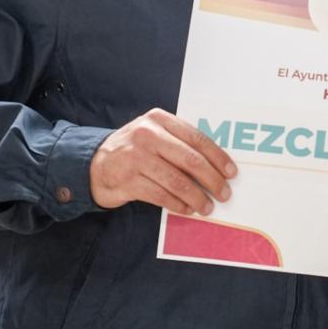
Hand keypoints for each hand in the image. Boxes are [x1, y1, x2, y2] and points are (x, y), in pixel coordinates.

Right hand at [90, 108, 236, 215]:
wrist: (96, 164)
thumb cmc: (134, 149)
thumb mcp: (154, 134)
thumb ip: (179, 141)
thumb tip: (216, 164)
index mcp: (158, 119)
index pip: (196, 138)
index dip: (217, 157)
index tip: (231, 172)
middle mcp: (147, 135)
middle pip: (190, 160)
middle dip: (212, 179)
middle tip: (224, 193)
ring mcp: (136, 158)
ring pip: (177, 181)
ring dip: (196, 197)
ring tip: (207, 207)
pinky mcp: (128, 180)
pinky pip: (161, 195)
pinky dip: (178, 204)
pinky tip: (187, 209)